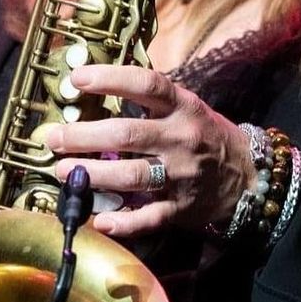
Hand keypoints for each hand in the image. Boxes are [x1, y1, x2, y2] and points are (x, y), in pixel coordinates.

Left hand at [42, 65, 255, 239]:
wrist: (247, 177)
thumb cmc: (206, 135)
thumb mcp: (187, 107)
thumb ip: (150, 100)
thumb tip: (95, 84)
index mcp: (184, 108)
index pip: (147, 85)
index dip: (110, 79)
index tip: (76, 79)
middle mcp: (182, 139)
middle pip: (128, 134)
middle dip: (84, 137)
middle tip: (53, 138)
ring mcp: (182, 176)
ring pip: (133, 176)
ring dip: (93, 175)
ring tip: (63, 172)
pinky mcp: (181, 208)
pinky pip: (150, 217)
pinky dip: (124, 222)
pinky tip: (99, 220)